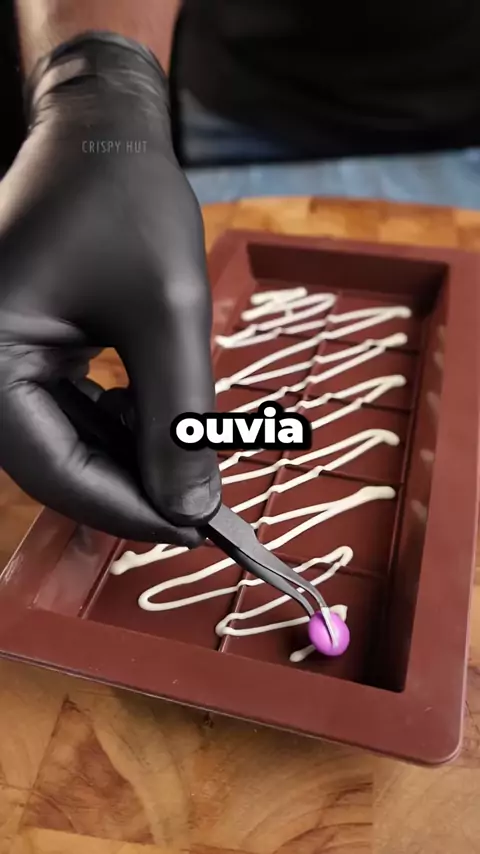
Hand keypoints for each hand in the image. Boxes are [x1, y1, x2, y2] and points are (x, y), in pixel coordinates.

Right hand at [0, 32, 220, 543]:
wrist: (103, 133)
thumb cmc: (126, 201)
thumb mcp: (166, 312)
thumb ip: (178, 418)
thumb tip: (191, 509)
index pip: (51, 470)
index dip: (127, 510)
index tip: (195, 530)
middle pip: (56, 465)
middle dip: (133, 490)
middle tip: (202, 508)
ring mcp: (0, 362)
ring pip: (65, 445)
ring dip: (130, 464)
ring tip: (190, 466)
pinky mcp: (26, 354)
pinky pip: (69, 414)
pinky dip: (119, 430)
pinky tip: (160, 426)